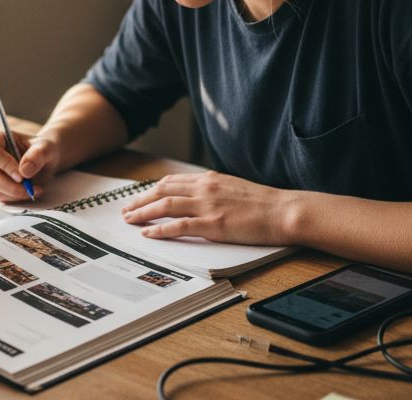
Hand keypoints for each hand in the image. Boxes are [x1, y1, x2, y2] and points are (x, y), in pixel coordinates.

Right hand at [0, 128, 59, 201]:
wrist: (43, 160)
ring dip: (14, 194)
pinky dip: (13, 198)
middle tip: (30, 188)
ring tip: (32, 189)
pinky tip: (26, 192)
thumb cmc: (42, 150)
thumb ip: (38, 155)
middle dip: (11, 186)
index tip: (23, 176)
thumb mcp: (46, 148)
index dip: (5, 165)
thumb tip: (24, 171)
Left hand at [121, 171, 296, 245]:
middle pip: (162, 191)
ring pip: (165, 206)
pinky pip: (179, 226)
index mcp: (210, 178)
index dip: (151, 190)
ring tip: (130, 220)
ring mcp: (208, 205)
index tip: (139, 197)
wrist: (284, 211)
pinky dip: (160, 229)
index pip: (171, 182)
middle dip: (141, 201)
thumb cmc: (265, 204)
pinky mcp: (213, 224)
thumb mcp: (234, 187)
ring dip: (143, 213)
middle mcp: (205, 188)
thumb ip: (214, 190)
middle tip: (126, 210)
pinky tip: (148, 233)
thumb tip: (198, 197)